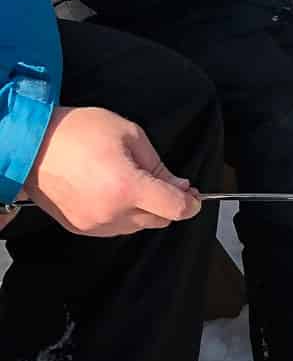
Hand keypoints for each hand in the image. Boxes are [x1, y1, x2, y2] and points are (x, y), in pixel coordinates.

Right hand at [25, 106, 202, 236]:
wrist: (30, 145)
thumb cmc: (77, 132)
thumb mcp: (128, 134)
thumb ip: (158, 165)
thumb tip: (180, 186)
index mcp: (128, 187)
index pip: (175, 209)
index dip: (191, 203)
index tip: (194, 196)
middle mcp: (113, 213)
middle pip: (160, 220)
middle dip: (167, 202)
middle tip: (162, 181)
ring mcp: (95, 224)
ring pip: (138, 226)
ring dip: (144, 209)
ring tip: (128, 180)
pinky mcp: (81, 228)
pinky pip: (115, 227)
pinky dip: (122, 214)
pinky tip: (111, 191)